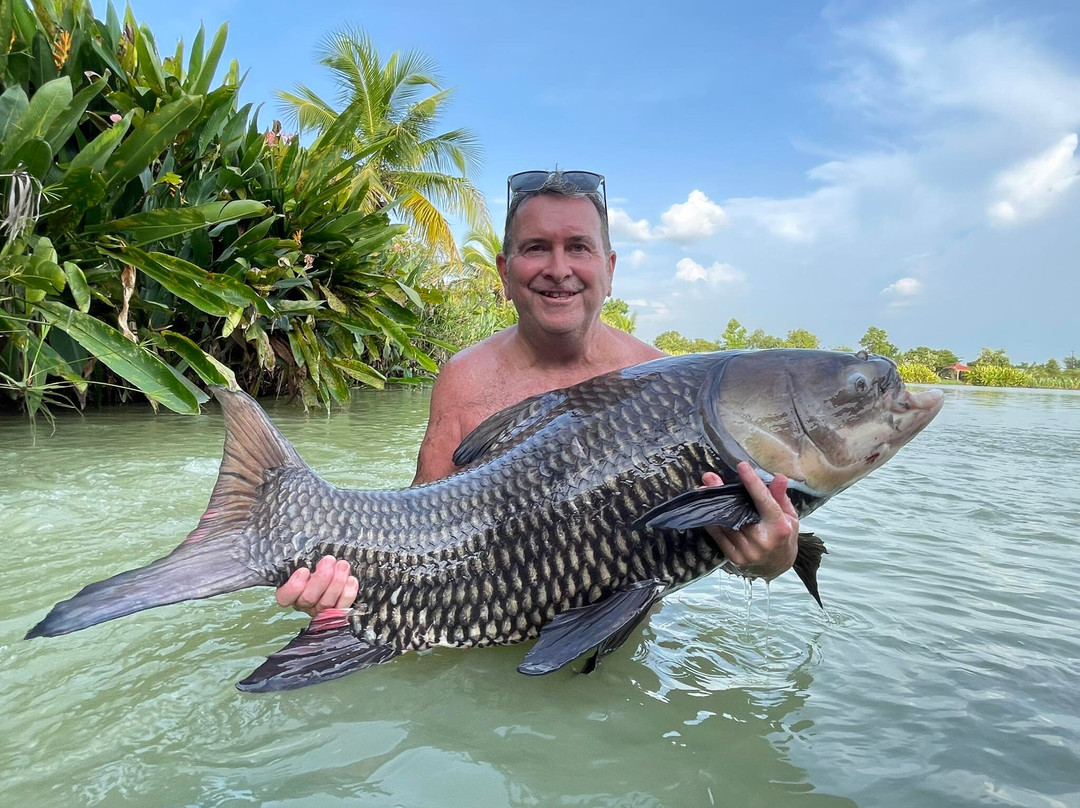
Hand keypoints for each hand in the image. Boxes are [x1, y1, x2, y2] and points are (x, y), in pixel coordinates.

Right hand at [275, 556, 358, 616]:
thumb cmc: (313, 560)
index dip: (293, 587)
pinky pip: (341, 607)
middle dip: (321, 578)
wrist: (334, 567)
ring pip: (326, 603)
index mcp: (289, 591)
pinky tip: (351, 579)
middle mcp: (302, 603)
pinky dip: (347, 594)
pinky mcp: (336, 611)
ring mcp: (319, 609)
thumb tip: (294, 546)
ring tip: (343, 565)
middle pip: (308, 598)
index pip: (284, 597)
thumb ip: (299, 557)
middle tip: (329, 560)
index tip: (304, 570)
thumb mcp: (303, 557)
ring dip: (336, 582)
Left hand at [702, 461, 798, 580]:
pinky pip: (719, 536)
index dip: (752, 483)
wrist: (777, 567)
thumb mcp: (790, 517)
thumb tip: (779, 477)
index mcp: (779, 527)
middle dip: (722, 492)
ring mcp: (747, 551)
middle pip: (738, 512)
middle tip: (709, 477)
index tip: (742, 466)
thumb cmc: (784, 536)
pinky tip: (706, 510)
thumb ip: (780, 497)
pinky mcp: (735, 558)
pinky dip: (712, 522)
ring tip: (704, 490)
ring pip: (726, 524)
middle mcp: (762, 540)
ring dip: (713, 506)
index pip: (764, 501)